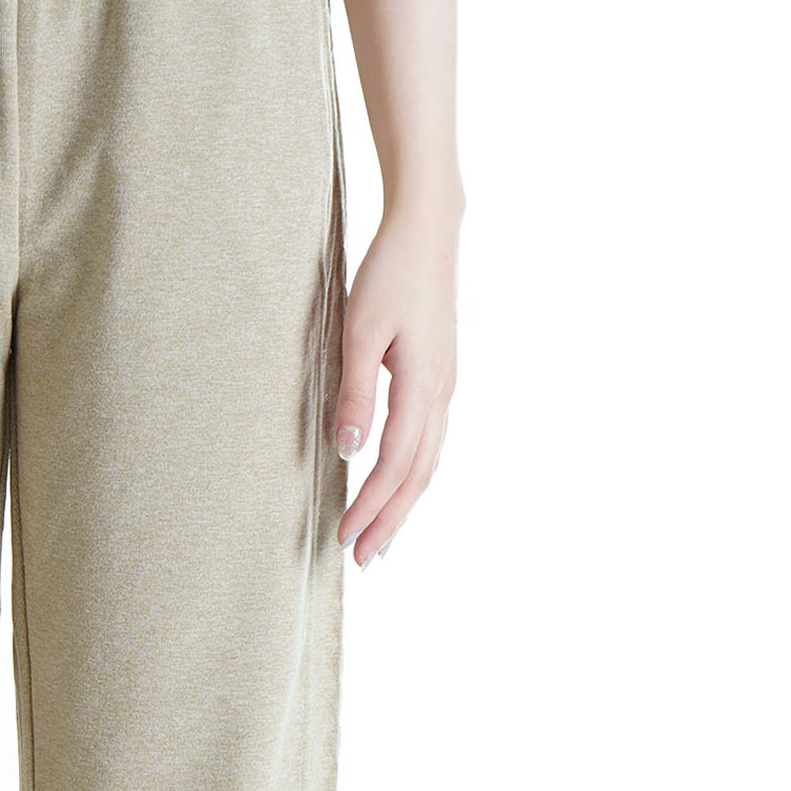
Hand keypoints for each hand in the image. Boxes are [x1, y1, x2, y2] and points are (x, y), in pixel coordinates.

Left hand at [333, 210, 457, 568]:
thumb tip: (346, 450)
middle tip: (363, 558)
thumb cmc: (389, 274)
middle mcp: (441, 393)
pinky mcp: (440, 377)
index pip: (393, 464)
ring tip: (382, 538)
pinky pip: (430, 441)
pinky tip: (401, 486)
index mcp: (422, 387)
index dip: (370, 505)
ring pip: (429, 462)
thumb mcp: (360, 330)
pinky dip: (415, 474)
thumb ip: (354, 392)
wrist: (428, 231)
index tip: (344, 537)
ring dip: (404, 503)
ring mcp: (445, 386)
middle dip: (390, 520)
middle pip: (418, 475)